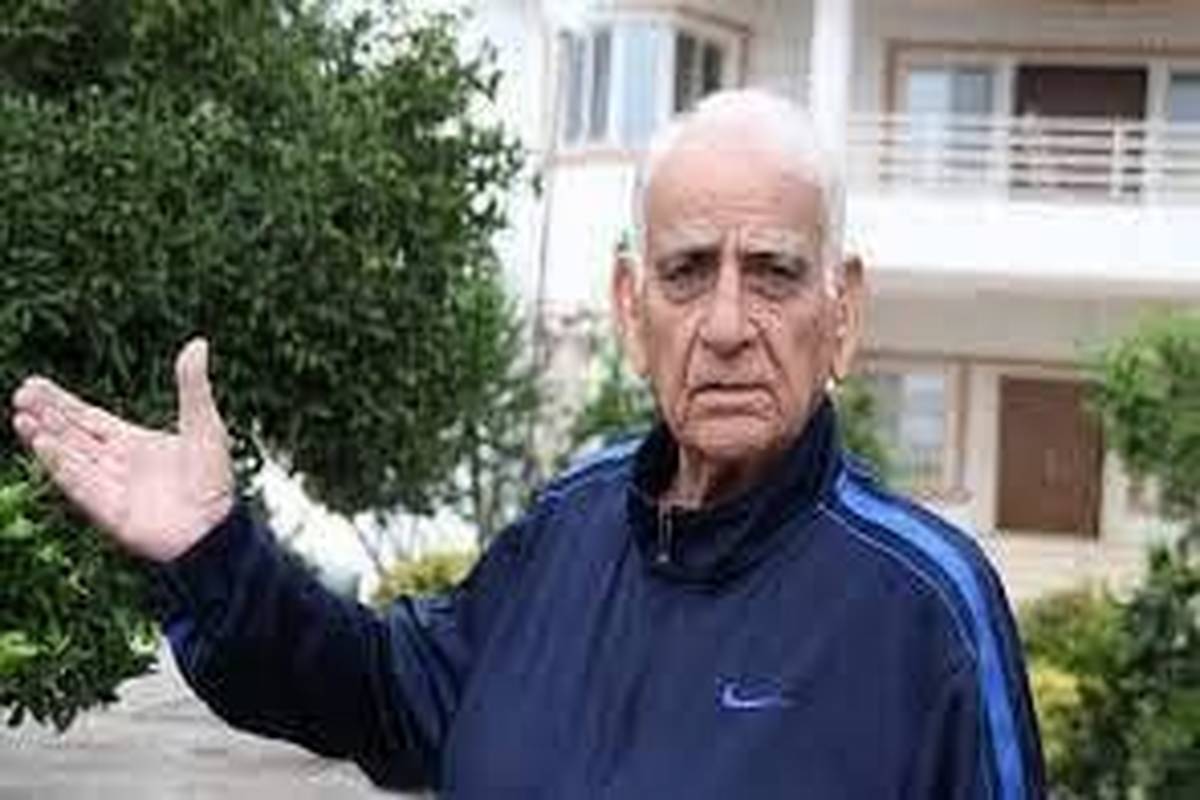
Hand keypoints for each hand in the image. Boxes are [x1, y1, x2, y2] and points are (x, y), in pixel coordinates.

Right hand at [9, 338, 233, 561]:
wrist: (218, 528)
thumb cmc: (215, 479)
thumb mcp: (205, 424)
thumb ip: (193, 386)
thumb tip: (198, 342)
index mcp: (135, 443)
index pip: (89, 419)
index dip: (62, 403)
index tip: (34, 384)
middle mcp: (117, 464)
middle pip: (73, 435)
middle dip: (47, 416)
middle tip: (20, 394)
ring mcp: (110, 488)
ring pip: (71, 458)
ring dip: (47, 439)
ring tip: (22, 417)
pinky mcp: (109, 512)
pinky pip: (79, 485)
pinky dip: (61, 465)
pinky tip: (43, 445)